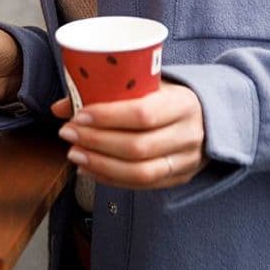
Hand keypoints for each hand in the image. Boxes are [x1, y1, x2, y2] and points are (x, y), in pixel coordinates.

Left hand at [50, 83, 206, 189]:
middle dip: (96, 142)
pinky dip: (111, 179)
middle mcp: (188, 134)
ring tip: (74, 154)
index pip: (143, 114)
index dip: (107, 117)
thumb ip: (107, 92)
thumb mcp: (148, 85)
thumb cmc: (169, 97)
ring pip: (140, 172)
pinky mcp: (179, 178)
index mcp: (183, 103)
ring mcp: (186, 161)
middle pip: (137, 146)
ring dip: (100, 164)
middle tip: (68, 134)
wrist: (209, 118)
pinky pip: (142, 185)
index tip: (79, 115)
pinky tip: (89, 169)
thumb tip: (61, 107)